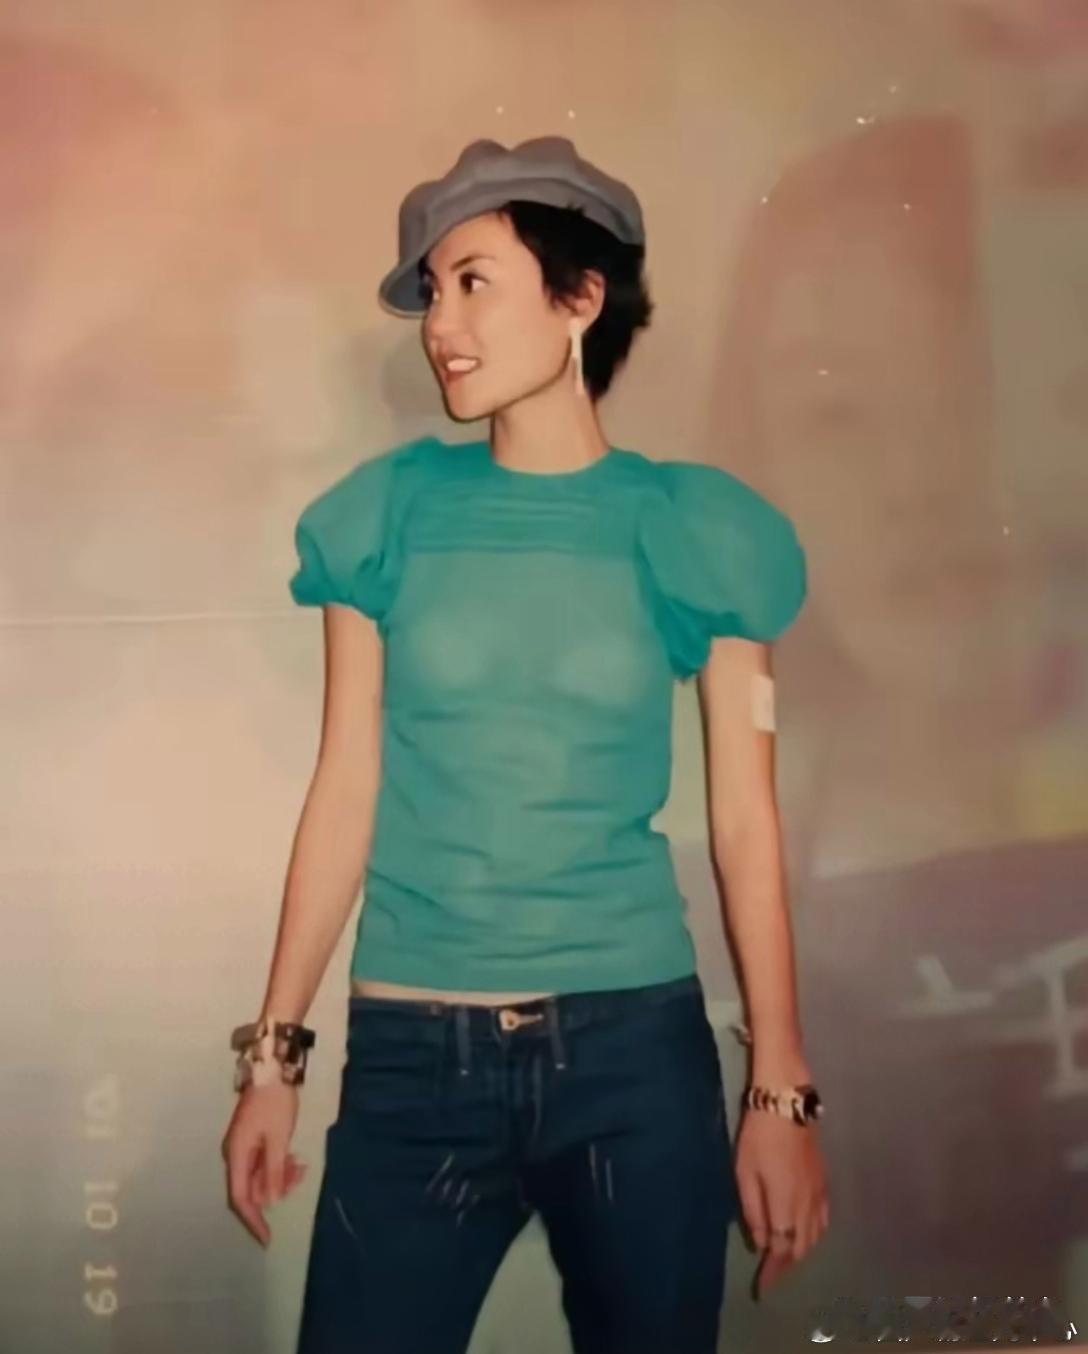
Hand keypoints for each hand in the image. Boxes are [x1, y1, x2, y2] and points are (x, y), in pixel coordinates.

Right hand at [221, 1081, 306, 1246]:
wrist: (272, 1069)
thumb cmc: (275, 1103)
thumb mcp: (278, 1138)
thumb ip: (274, 1171)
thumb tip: (272, 1202)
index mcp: (237, 1155)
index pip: (241, 1198)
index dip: (253, 1221)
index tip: (267, 1239)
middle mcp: (236, 1155)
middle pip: (253, 1188)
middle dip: (277, 1188)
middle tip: (299, 1176)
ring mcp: (244, 1147)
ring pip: (262, 1176)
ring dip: (281, 1175)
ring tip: (300, 1164)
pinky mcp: (254, 1140)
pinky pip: (265, 1163)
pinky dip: (280, 1165)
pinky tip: (295, 1159)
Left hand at [734, 1107, 829, 1298]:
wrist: (787, 1104)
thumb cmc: (759, 1136)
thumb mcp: (745, 1172)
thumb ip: (753, 1211)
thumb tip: (762, 1242)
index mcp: (786, 1205)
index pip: (781, 1250)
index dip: (773, 1272)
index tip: (762, 1289)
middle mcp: (807, 1206)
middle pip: (800, 1247)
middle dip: (786, 1265)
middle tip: (771, 1274)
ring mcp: (819, 1194)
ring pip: (815, 1236)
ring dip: (801, 1251)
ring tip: (785, 1256)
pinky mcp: (825, 1182)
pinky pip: (824, 1219)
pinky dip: (815, 1234)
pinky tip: (806, 1233)